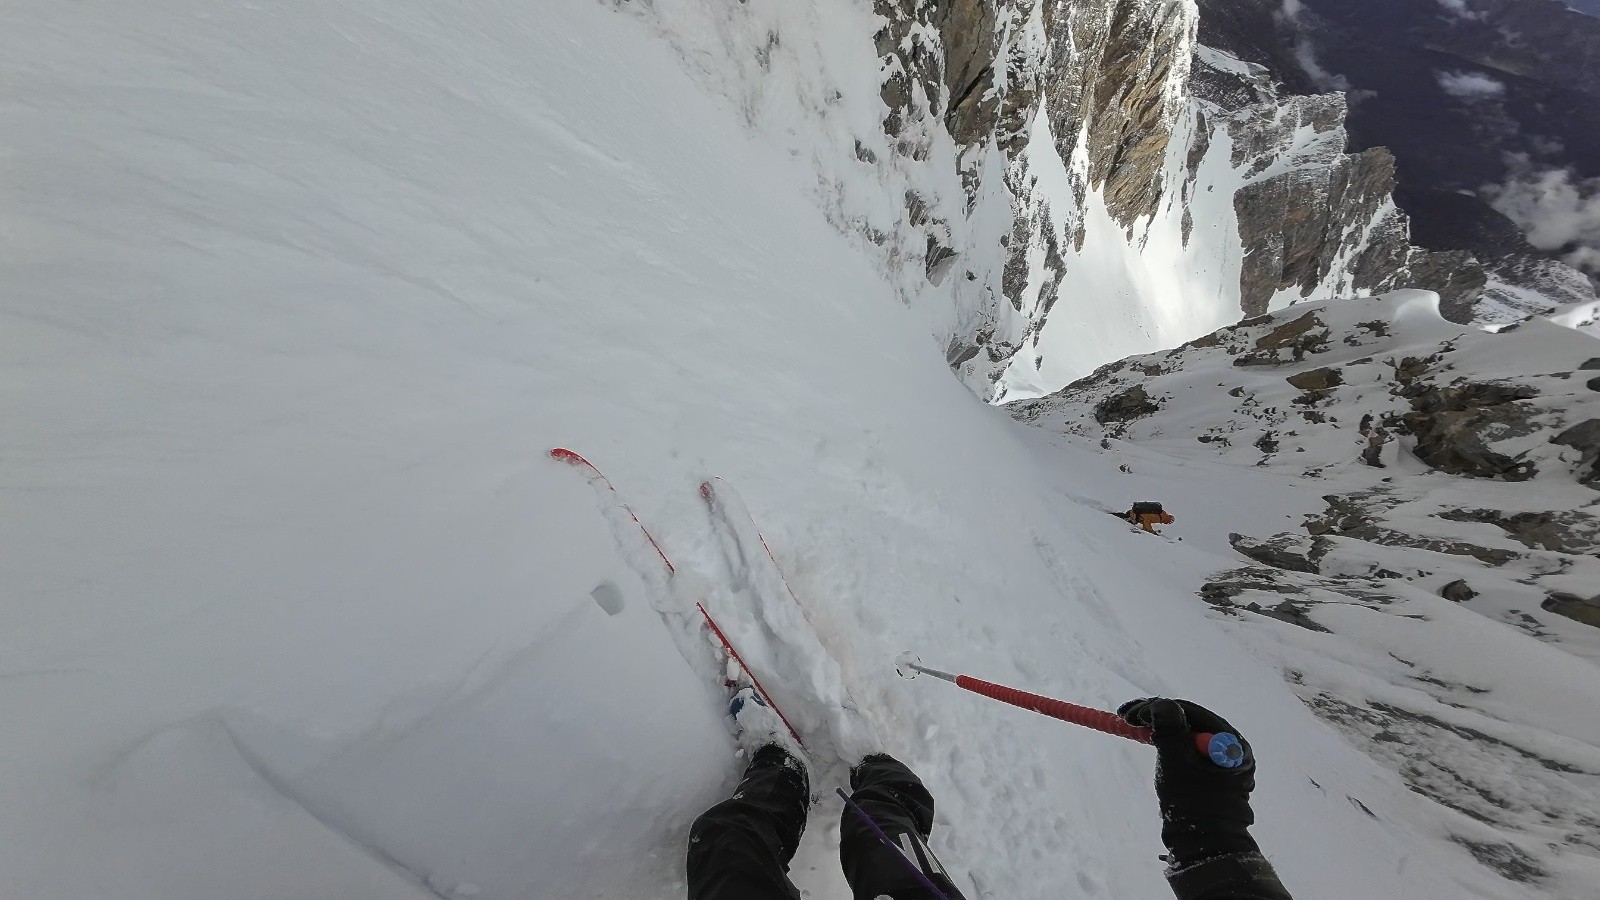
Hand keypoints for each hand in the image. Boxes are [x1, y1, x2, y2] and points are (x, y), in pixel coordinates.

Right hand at [1118, 698, 1259, 864]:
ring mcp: (1222, 759)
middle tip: (1127, 718)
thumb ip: (1170, 729)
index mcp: (1232, 742)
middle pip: (1190, 720)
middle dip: (1158, 716)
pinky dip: (1169, 742)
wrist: (1204, 844)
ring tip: (1136, 728)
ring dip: (1161, 727)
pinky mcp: (1211, 771)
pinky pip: (1188, 747)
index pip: (1192, 712)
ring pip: (1187, 732)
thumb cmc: (1192, 803)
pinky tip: (1151, 740)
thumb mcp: (1176, 762)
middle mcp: (1232, 746)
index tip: (1130, 714)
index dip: (1159, 708)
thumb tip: (1161, 703)